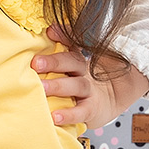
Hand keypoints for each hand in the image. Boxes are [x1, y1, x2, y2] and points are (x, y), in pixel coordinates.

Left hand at [33, 26, 148, 129]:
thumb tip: (49, 30)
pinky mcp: (92, 110)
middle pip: (73, 63)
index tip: (50, 31)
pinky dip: (69, 114)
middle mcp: (84, 74)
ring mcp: (90, 92)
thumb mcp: (74, 67)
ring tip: (42, 87)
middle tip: (36, 63)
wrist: (112, 102)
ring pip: (76, 85)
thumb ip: (61, 52)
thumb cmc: (83, 84)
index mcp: (78, 61)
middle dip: (55, 62)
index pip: (71, 45)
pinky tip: (55, 117)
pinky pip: (81, 112)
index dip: (63, 37)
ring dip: (58, 86)